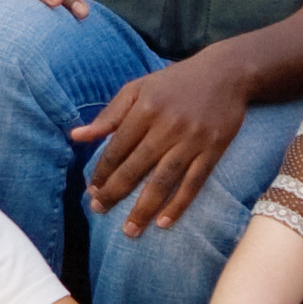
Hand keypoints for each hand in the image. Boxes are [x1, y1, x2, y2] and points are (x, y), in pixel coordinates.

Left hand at [76, 50, 255, 232]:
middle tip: (99, 211)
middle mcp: (167, 125)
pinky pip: (193, 183)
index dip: (101, 172)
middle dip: (115, 193)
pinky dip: (179, 205)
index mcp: (144, 109)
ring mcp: (192, 140)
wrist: (225, 73)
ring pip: (163, 180)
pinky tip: (163, 223)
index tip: (91, 191)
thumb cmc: (174, 82)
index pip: (116, 148)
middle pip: (136, 167)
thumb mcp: (137, 88)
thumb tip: (76, 137)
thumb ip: (109, 115)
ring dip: (144, 208)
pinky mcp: (214, 150)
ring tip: (130, 230)